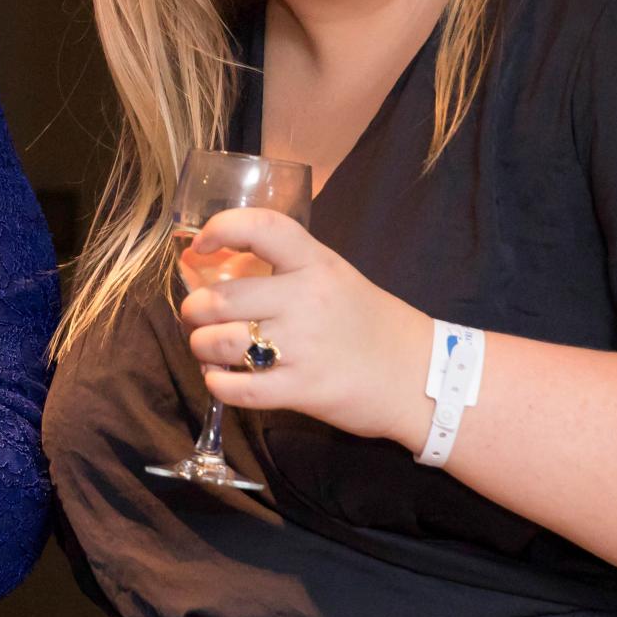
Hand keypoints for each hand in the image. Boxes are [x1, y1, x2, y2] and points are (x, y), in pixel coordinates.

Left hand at [177, 207, 433, 448]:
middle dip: (194, 311)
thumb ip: (284, 270)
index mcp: (316, 263)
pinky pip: (237, 387)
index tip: (199, 245)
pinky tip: (222, 379)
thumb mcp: (334, 278)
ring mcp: (304, 345)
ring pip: (219, 342)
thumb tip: (211, 267)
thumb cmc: (370, 324)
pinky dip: (217, 384)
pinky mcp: (304, 388)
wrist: (422, 376)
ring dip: (201, 348)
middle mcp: (307, 298)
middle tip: (197, 319)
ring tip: (210, 351)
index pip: (261, 228)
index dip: (221, 228)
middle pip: (220, 298)